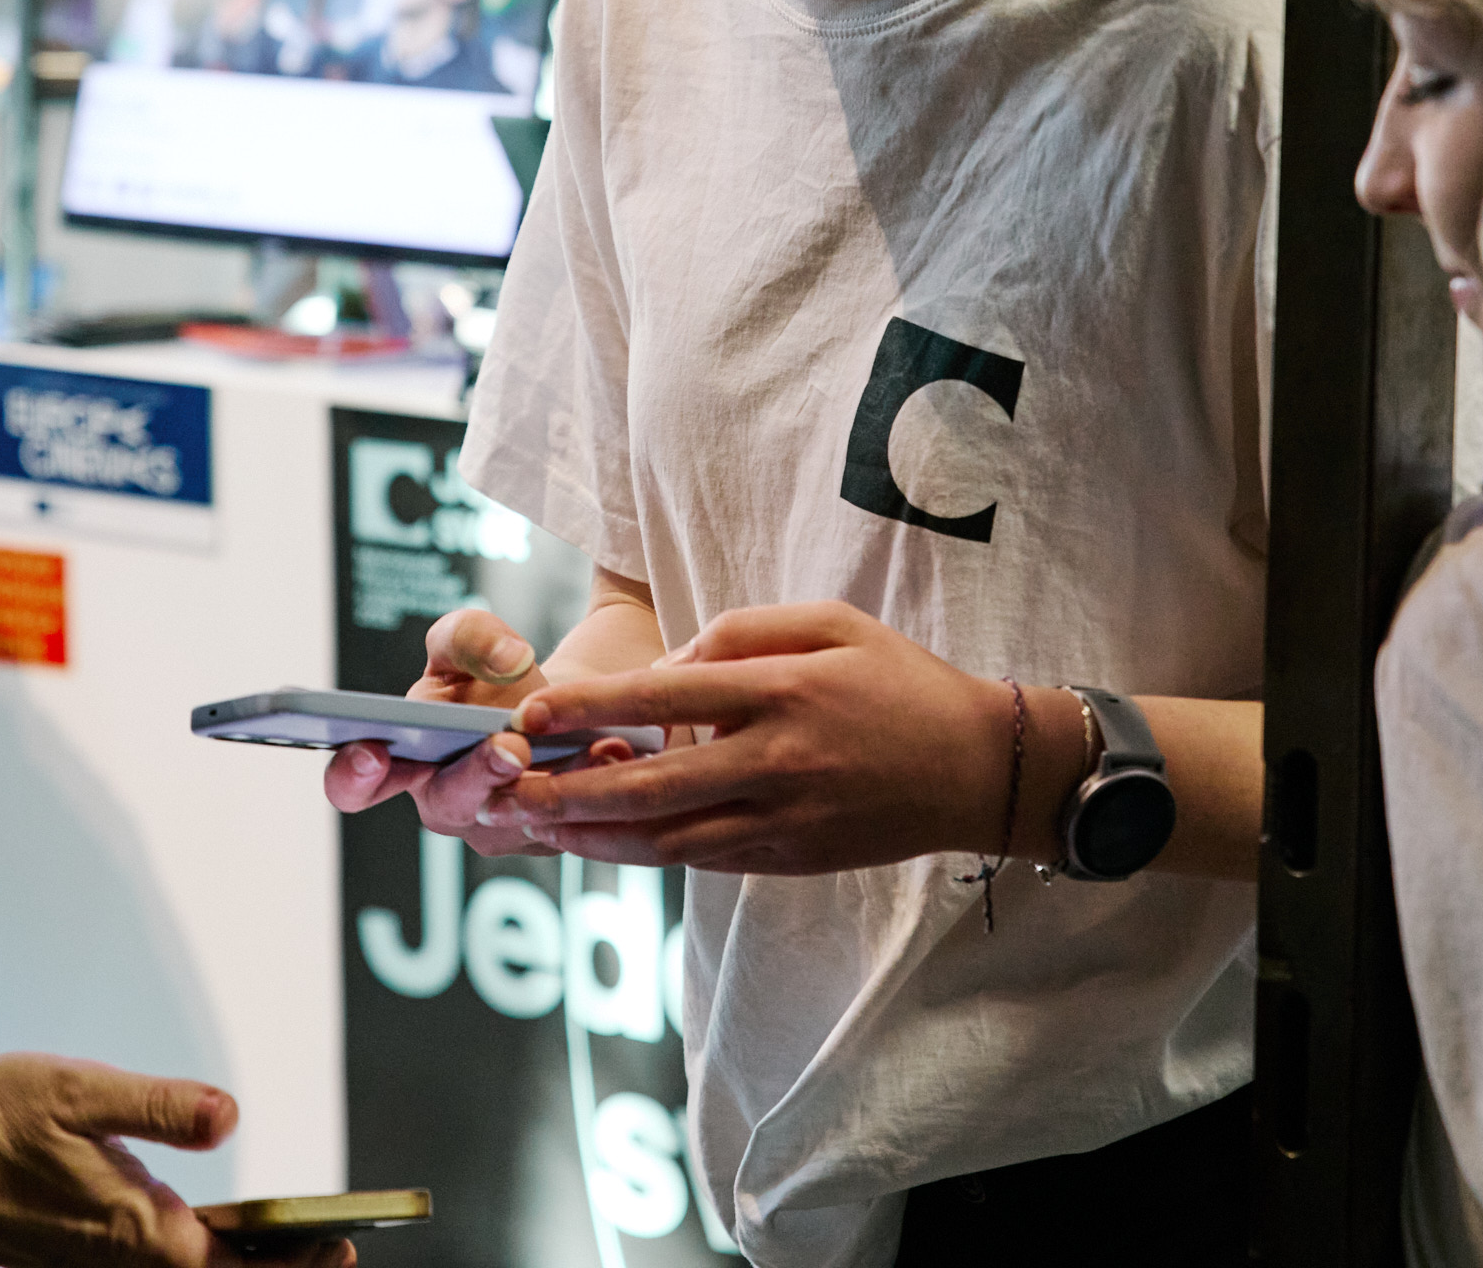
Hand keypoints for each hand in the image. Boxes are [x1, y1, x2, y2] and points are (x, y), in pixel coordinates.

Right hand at [0, 1054, 350, 1267]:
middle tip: (332, 1244)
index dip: (295, 1262)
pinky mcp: (77, 1259)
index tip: (342, 1241)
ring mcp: (97, 1265)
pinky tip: (214, 1232)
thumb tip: (229, 1115)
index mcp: (139, 1229)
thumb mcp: (84, 1091)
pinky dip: (196, 1258)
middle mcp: (122, 1260)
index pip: (238, 1267)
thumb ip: (161, 1106)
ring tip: (287, 1240)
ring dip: (239, 1265)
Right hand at [322, 608, 594, 859]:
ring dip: (546, 783)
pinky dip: (590, 780)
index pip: (354, 786)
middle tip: (509, 746)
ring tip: (584, 748)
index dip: (353, 775)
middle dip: (476, 773)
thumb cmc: (492, 677)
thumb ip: (472, 635)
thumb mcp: (472, 642)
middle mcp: (443, 803)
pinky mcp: (547, 836)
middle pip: (448, 802)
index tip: (372, 750)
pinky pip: (567, 818)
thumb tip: (507, 661)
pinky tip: (611, 750)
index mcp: (400, 759)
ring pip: (515, 817)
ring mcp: (496, 829)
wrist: (553, 707)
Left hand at [480, 602, 1020, 873]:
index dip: (591, 708)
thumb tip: (672, 661)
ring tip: (537, 828)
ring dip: (595, 837)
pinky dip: (647, 854)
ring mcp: (782, 818)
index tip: (532, 714)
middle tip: (506, 790)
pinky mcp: (788, 857)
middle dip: (569, 790)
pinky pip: (703, 859)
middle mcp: (775, 760)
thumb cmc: (899, 681)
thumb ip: (743, 631)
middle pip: (651, 782)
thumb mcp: (830, 623)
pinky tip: (605, 845)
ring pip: (668, 837)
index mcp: (781, 690)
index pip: (664, 696)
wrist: (976, 767)